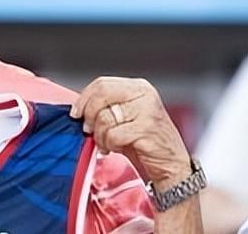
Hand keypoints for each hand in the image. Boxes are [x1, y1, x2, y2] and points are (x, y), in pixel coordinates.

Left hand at [71, 77, 191, 188]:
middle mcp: (144, 95)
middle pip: (101, 95)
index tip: (76, 113)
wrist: (171, 165)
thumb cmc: (146, 143)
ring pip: (104, 117)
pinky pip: (112, 135)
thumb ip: (107, 107)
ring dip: (100, 136)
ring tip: (108, 143)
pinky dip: (110, 145)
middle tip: (89, 130)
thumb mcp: (126, 118)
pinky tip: (117, 148)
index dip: (84, 98)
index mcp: (139, 87)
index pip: (102, 83)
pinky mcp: (146, 129)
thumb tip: (80, 107)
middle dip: (89, 115)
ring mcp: (147, 111)